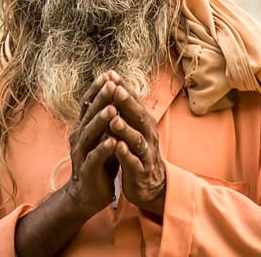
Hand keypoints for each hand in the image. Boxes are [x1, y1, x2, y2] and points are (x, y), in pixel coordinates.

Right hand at [63, 72, 120, 216]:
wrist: (88, 193)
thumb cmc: (100, 161)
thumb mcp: (103, 136)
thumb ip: (107, 118)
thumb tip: (116, 92)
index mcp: (83, 127)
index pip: (88, 104)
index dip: (97, 89)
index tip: (108, 73)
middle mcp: (79, 137)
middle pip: (89, 115)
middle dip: (101, 99)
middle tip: (111, 84)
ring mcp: (81, 154)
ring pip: (90, 134)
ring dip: (101, 121)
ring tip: (112, 109)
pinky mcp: (87, 170)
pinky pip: (95, 158)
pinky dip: (103, 149)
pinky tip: (113, 142)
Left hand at [105, 72, 165, 217]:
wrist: (150, 186)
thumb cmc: (137, 152)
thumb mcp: (134, 129)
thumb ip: (126, 110)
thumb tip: (114, 84)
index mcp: (144, 124)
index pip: (134, 102)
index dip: (123, 88)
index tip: (110, 74)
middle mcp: (148, 136)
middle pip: (139, 117)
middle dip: (127, 103)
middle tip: (115, 89)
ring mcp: (146, 154)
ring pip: (137, 140)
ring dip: (126, 129)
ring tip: (114, 119)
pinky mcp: (141, 172)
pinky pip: (134, 162)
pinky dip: (126, 155)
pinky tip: (117, 148)